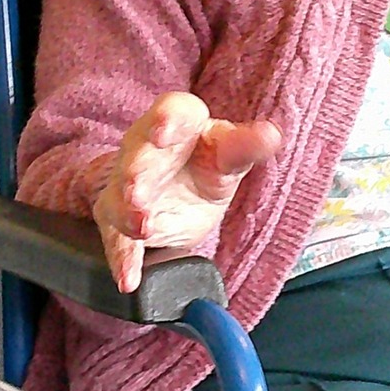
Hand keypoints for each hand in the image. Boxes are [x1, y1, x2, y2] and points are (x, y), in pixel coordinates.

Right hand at [91, 92, 281, 292]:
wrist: (183, 190)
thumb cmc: (208, 161)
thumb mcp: (230, 155)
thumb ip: (246, 147)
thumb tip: (272, 135)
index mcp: (180, 124)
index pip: (172, 111)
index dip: (167, 119)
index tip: (164, 132)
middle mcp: (145, 149)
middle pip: (137, 155)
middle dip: (137, 172)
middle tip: (137, 191)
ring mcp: (128, 185)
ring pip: (119, 196)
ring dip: (127, 212)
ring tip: (139, 227)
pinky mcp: (121, 220)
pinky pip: (117, 240)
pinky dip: (124, 259)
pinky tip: (129, 278)